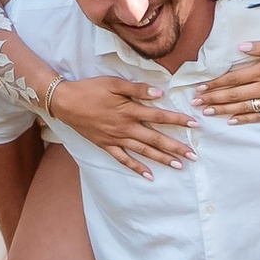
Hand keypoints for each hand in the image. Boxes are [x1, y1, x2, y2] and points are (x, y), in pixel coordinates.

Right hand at [48, 75, 198, 178]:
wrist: (65, 102)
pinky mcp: (106, 145)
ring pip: (143, 151)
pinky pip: (124, 159)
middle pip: (156, 139)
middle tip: (193, 155)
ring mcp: (116, 139)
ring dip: (162, 159)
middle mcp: (125, 128)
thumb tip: (159, 94)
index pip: (160, 116)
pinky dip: (137, 168)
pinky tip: (149, 176)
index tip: (195, 124)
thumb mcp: (114, 84)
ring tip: (179, 166)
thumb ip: (137, 89)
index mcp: (130, 111)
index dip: (178, 120)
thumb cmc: (90, 89)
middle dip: (176, 147)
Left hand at [194, 38, 259, 123]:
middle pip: (234, 94)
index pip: (233, 78)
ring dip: (223, 110)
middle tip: (196, 103)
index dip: (215, 84)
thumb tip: (240, 47)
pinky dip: (244, 120)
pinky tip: (231, 122)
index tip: (200, 88)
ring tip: (207, 113)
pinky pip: (259, 117)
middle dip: (213, 99)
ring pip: (243, 107)